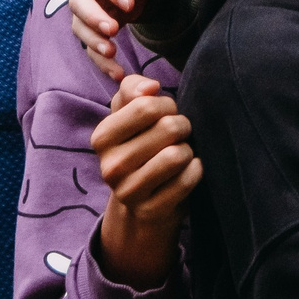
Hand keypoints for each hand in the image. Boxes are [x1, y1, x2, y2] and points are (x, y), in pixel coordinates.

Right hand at [70, 0, 169, 82]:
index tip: (129, 3)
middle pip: (78, 1)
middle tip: (112, 31)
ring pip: (80, 26)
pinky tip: (115, 72)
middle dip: (93, 18)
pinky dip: (100, 60)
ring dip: (93, 41)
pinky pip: (91, 44)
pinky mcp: (92, 25)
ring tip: (112, 54)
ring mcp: (85, 4)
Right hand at [92, 75, 202, 286]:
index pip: (146, 105)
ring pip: (178, 155)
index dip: (167, 105)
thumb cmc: (141, 145)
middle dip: (182, 126)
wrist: (142, 200)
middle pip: (168, 128)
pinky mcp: (150, 211)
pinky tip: (188, 170)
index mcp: (102, 137)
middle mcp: (110, 166)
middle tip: (179, 135)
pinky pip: (187, 180)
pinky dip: (195, 170)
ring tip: (182, 153)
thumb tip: (150, 88)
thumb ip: (133, 88)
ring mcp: (128, 192)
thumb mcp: (129, 113)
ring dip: (188, 150)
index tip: (168, 113)